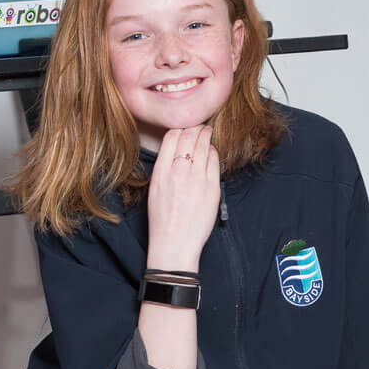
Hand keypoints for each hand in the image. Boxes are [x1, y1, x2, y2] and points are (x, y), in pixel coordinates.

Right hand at [146, 125, 220, 271]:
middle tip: (199, 124)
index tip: (184, 127)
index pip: (171, 138)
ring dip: (205, 136)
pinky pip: (214, 161)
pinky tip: (212, 150)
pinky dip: (213, 152)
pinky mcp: (212, 187)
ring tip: (207, 131)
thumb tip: (175, 153)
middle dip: (195, 128)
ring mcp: (197, 179)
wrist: (175, 243)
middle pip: (188, 138)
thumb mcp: (155, 189)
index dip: (180, 129)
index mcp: (161, 172)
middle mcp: (178, 172)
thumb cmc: (163, 220)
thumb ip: (165, 169)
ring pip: (203, 146)